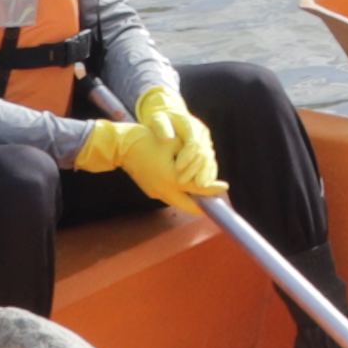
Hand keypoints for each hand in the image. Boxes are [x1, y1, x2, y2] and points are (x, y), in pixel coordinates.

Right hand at [93, 87, 220, 206]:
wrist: (122, 147)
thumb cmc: (150, 141)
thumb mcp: (175, 144)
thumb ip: (191, 156)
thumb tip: (203, 163)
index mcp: (173, 179)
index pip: (199, 188)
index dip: (213, 189)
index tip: (225, 187)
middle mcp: (164, 190)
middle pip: (189, 206)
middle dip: (203, 206)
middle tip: (216, 202)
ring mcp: (156, 193)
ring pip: (179, 203)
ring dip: (191, 200)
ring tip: (205, 194)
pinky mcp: (151, 192)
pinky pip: (170, 197)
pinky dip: (180, 195)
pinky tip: (187, 188)